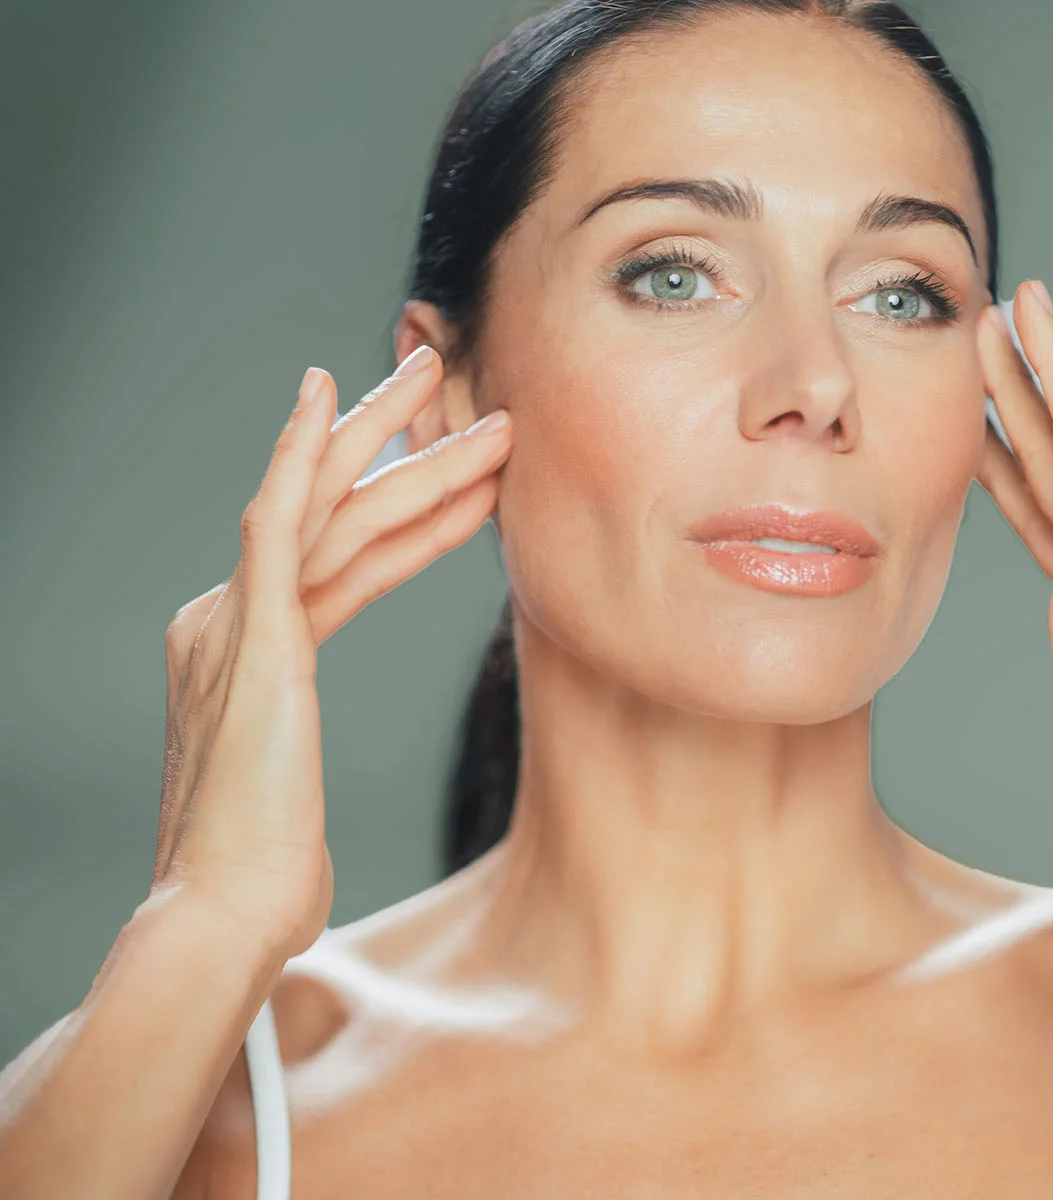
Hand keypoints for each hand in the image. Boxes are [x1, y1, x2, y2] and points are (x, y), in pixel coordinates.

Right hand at [151, 348, 511, 959]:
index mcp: (247, 652)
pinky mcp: (248, 633)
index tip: (463, 476)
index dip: (409, 513)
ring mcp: (234, 620)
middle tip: (439, 373)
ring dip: (399, 444)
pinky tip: (329, 395)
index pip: (343, 560)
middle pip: (330, 512)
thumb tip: (294, 770)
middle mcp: (230, 620)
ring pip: (330, 508)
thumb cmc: (267, 870)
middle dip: (391, 440)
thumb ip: (289, 747)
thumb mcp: (291, 784)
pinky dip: (299, 452)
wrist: (227, 912)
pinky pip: (276, 518)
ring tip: (446, 380)